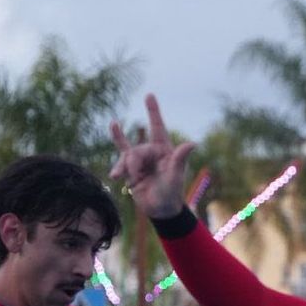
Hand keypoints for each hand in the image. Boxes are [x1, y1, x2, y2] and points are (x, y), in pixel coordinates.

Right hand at [109, 94, 196, 219]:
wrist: (160, 210)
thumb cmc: (172, 193)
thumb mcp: (176, 176)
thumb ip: (180, 158)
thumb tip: (193, 143)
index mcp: (165, 151)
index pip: (157, 127)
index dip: (153, 111)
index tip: (149, 95)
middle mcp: (152, 153)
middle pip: (138, 150)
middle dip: (134, 163)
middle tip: (136, 177)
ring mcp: (141, 161)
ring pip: (127, 157)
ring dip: (124, 167)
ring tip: (118, 176)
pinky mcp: (131, 170)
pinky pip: (121, 162)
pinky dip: (117, 166)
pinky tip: (113, 174)